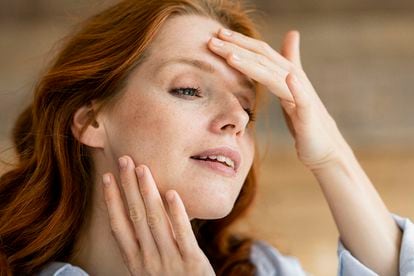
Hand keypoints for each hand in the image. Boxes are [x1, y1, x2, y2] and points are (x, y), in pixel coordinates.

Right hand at [102, 156, 214, 275]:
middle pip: (135, 217)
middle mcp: (148, 259)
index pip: (119, 225)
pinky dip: (176, 213)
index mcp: (136, 260)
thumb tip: (143, 211)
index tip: (107, 178)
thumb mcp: (152, 268)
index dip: (112, 200)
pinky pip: (183, 234)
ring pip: (155, 221)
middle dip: (128, 187)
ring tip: (143, 168)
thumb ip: (148, 243)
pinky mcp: (192, 263)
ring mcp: (170, 261)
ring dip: (147, 192)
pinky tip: (171, 193)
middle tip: (124, 160)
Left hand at [208, 28, 352, 169]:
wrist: (326, 149)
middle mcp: (295, 81)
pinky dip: (297, 89)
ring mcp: (302, 97)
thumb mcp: (292, 90)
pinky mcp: (309, 117)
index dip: (240, 42)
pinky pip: (303, 101)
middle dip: (238, 48)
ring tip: (231, 57)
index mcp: (287, 76)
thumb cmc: (305, 120)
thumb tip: (292, 33)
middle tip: (214, 39)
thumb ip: (290, 63)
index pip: (261, 54)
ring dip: (254, 66)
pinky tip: (289, 78)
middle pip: (264, 60)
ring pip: (276, 77)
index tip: (217, 34)